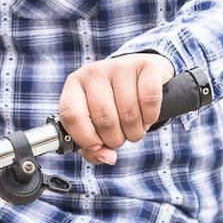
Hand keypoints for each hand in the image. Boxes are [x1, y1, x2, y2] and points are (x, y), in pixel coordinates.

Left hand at [58, 53, 174, 165]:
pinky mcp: (146, 65)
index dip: (85, 138)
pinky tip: (147, 117)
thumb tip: (107, 158)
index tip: (98, 145)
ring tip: (135, 129)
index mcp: (74, 85)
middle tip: (121, 137)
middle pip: (104, 119)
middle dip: (116, 139)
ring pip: (129, 113)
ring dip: (135, 132)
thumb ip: (93, 148)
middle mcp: (94, 72)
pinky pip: (149, 100)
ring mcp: (120, 66)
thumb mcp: (95, 123)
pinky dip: (151, 117)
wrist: (139, 73)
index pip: (71, 115)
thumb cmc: (113, 102)